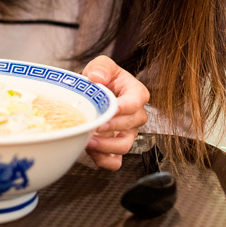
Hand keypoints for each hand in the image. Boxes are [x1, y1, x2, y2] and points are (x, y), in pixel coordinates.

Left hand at [82, 55, 149, 170]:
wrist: (93, 93)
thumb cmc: (102, 78)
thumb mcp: (102, 65)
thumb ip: (102, 67)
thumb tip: (97, 77)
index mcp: (136, 93)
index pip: (135, 102)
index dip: (124, 107)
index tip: (111, 108)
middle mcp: (135, 115)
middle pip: (130, 125)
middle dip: (112, 127)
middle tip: (94, 124)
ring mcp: (127, 133)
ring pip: (124, 146)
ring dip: (106, 146)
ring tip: (89, 140)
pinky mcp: (116, 146)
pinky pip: (115, 161)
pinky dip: (104, 160)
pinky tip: (91, 151)